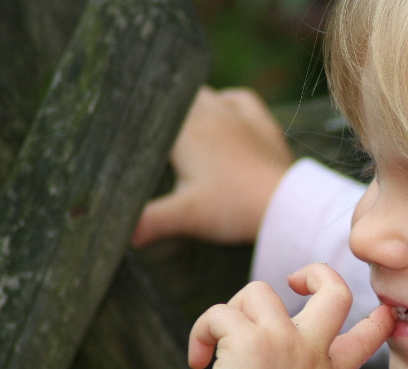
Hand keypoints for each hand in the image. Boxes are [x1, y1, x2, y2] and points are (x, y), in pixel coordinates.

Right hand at [131, 86, 294, 246]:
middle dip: (163, 114)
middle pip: (177, 100)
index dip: (136, 121)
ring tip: (180, 123)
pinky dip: (227, 101)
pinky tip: (222, 110)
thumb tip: (122, 234)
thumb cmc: (234, 209)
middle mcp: (210, 113)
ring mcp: (238, 115)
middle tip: (152, 135)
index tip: (124, 132)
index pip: (151, 112)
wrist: (286, 205)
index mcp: (186, 131)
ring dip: (192, 105)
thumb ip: (149, 221)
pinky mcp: (262, 124)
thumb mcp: (185, 216)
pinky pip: (239, 98)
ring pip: (206, 95)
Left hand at [189, 263, 395, 368]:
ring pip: (258, 291)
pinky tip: (198, 361)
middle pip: (336, 292)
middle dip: (317, 273)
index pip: (365, 340)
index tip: (386, 311)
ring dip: (230, 312)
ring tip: (215, 345)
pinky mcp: (249, 340)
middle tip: (294, 281)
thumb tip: (256, 362)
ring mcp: (283, 341)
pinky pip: (218, 314)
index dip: (378, 322)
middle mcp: (310, 351)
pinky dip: (201, 333)